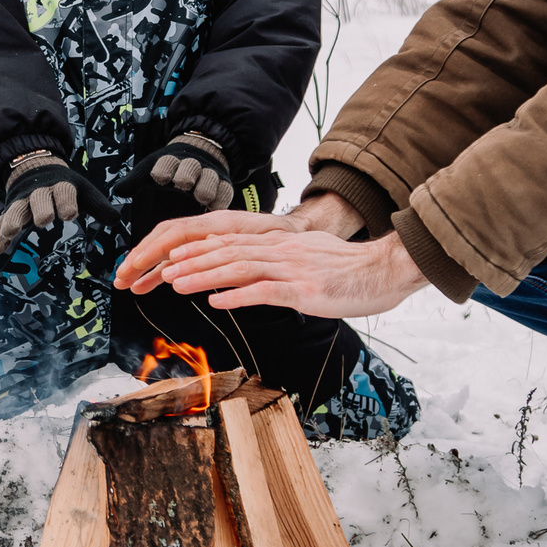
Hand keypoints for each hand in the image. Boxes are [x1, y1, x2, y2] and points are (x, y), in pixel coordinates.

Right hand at [0, 153, 119, 254]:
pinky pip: (2, 221)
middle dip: (41, 209)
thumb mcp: (83, 191)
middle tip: (44, 220)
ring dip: (14, 220)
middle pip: (39, 199)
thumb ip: (99, 206)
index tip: (70, 214)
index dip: (67, 202)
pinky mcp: (10, 210)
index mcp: (61, 186)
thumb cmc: (65, 187)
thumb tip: (116, 219)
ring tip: (11, 233)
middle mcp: (40, 192)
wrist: (36, 169)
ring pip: (17, 209)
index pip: (64, 191)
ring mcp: (23, 201)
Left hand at [112, 132, 233, 230]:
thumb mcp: (152, 169)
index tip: (160, 177)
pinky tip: (217, 208)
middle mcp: (191, 166)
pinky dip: (221, 199)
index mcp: (171, 162)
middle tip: (184, 183)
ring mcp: (208, 175)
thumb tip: (118, 190)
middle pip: (190, 169)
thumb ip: (136, 181)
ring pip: (209, 180)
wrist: (201, 150)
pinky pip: (225, 192)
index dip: (164, 169)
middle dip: (186, 175)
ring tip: (202, 197)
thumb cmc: (172, 166)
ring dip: (205, 187)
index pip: (166, 163)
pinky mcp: (223, 184)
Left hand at [116, 213, 425, 318]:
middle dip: (192, 262)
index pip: (231, 244)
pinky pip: (265, 291)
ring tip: (177, 284)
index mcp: (280, 245)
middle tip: (162, 271)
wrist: (384, 270)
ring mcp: (292, 269)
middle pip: (227, 252)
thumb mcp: (310, 258)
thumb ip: (281, 263)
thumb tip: (256, 273)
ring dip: (204, 276)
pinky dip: (237, 295)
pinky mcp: (304, 290)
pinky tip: (217, 301)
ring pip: (238, 268)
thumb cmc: (349, 270)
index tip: (172, 259)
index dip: (199, 250)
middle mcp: (280, 251)